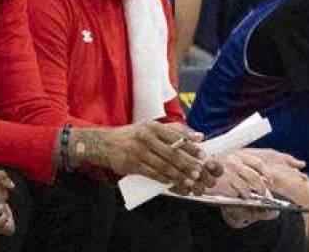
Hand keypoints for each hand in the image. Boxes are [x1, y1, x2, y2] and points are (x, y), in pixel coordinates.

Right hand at [77, 122, 217, 192]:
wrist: (106, 143)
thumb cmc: (133, 135)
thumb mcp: (150, 127)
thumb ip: (174, 131)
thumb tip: (198, 136)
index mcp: (153, 126)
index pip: (176, 137)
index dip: (190, 147)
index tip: (202, 155)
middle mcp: (146, 137)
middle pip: (171, 153)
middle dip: (187, 164)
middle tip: (199, 173)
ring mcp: (138, 151)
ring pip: (163, 166)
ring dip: (178, 175)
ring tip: (190, 181)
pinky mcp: (132, 164)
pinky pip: (152, 174)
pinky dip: (164, 179)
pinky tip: (172, 182)